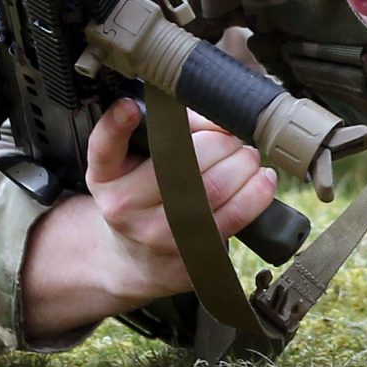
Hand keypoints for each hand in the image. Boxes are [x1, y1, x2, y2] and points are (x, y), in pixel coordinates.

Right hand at [21, 100, 281, 333]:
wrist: (136, 259)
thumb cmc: (140, 196)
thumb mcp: (131, 163)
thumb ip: (166, 130)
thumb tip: (217, 116)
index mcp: (107, 175)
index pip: (105, 148)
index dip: (116, 126)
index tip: (129, 107)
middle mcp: (125, 206)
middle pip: (180, 163)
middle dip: (219, 142)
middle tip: (231, 138)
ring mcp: (156, 234)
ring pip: (212, 189)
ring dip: (242, 164)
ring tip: (247, 156)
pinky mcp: (189, 254)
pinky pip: (233, 218)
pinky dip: (256, 193)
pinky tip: (262, 179)